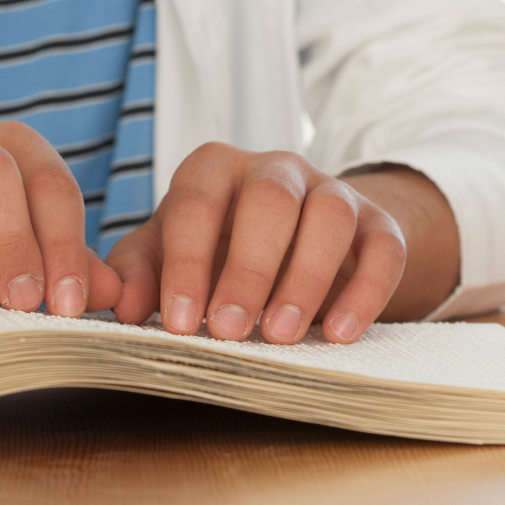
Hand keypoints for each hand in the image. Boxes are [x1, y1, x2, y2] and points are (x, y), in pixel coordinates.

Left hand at [106, 144, 458, 343]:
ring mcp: (329, 190)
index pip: (196, 203)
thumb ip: (137, 273)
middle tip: (230, 331)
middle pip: (269, 201)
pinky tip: (340, 332)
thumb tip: (121, 305)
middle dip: (249, 269)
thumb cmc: (209, 248)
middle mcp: (273, 168)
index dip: (187, 263)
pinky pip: (384, 247)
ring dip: (306, 278)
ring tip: (280, 335)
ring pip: (330, 216)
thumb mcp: (164, 254)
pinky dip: (367, 290)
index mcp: (213, 168)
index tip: (182, 322)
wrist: (284, 239)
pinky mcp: (376, 222)